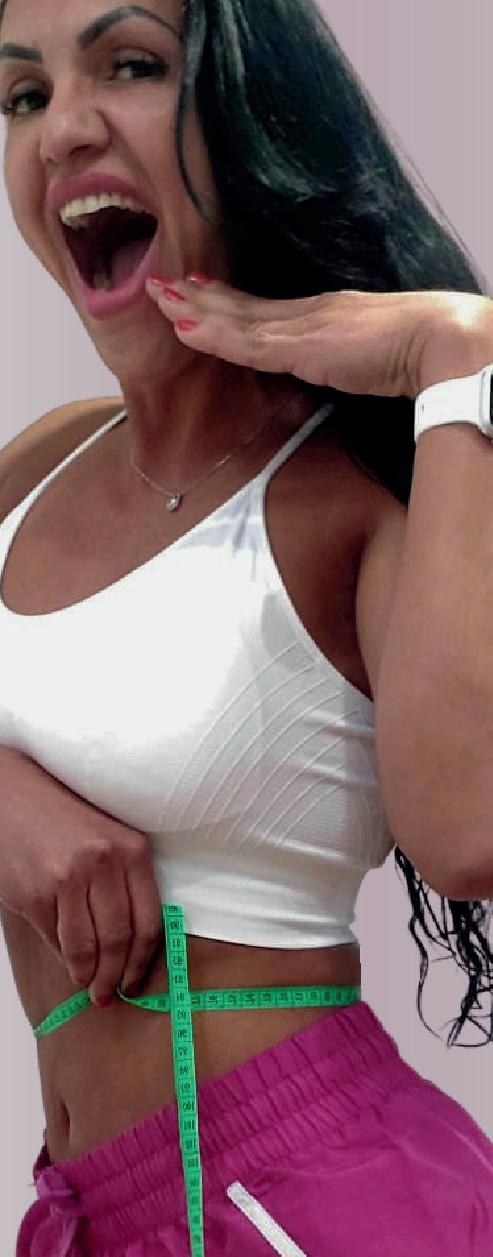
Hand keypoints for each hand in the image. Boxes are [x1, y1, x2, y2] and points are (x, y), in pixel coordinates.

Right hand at [0, 747, 162, 1004]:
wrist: (14, 798)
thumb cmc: (65, 822)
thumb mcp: (109, 839)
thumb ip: (126, 883)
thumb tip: (136, 948)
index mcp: (132, 850)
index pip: (149, 922)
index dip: (142, 961)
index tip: (137, 981)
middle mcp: (104, 863)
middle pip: (118, 940)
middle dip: (115, 977)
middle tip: (109, 993)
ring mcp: (67, 879)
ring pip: (86, 948)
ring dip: (87, 976)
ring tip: (87, 984)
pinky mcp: (35, 894)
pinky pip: (55, 940)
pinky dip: (62, 957)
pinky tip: (66, 959)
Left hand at [146, 275, 492, 398]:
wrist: (438, 341)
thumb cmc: (419, 349)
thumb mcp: (373, 352)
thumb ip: (349, 356)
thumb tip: (340, 365)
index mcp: (325, 313)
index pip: (267, 307)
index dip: (229, 300)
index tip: (200, 289)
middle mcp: (307, 311)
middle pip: (243, 305)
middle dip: (199, 297)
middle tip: (159, 284)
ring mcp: (302, 326)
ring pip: (236, 319)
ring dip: (193, 310)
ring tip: (157, 297)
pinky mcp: (302, 346)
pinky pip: (246, 342)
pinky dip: (213, 336)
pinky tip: (185, 329)